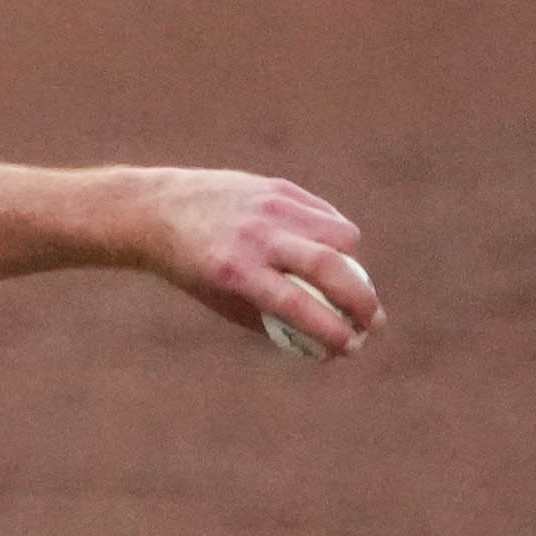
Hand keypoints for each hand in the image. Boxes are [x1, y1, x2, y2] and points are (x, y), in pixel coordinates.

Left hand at [134, 169, 380, 355]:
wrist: (161, 210)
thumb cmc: (193, 268)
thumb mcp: (221, 300)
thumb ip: (269, 318)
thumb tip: (322, 344)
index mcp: (237, 271)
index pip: (297, 304)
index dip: (330, 328)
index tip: (350, 347)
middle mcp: (258, 236)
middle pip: (330, 266)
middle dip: (362, 299)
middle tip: (374, 323)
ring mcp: (272, 207)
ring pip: (339, 235)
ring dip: (354, 265)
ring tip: (350, 284)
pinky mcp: (280, 188)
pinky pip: (326, 215)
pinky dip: (337, 239)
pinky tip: (333, 255)